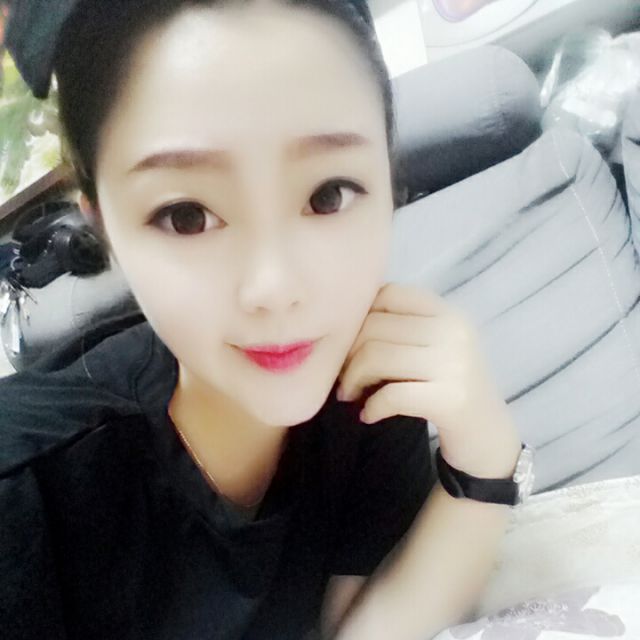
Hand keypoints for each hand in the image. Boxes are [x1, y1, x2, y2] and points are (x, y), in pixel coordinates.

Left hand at [337, 283, 516, 442]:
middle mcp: (455, 331)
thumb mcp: (434, 349)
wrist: (489, 438)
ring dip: (352, 380)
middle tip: (344, 379)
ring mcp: (456, 364)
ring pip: (376, 357)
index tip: (351, 345)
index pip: (388, 294)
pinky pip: (391, 395)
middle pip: (374, 326)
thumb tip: (343, 323)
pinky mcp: (451, 400)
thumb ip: (401, 329)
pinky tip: (368, 415)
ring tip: (350, 395)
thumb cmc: (448, 389)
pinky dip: (372, 407)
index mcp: (448, 313)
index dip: (359, 318)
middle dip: (347, 355)